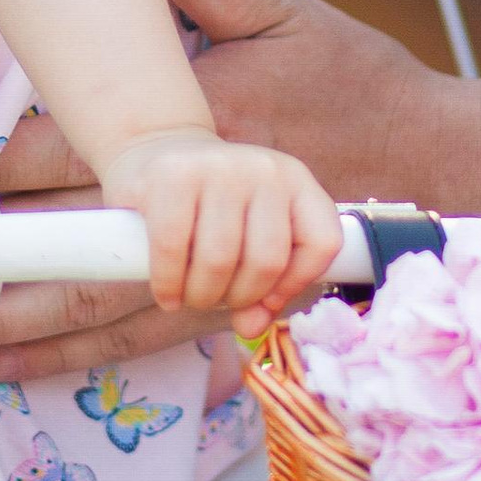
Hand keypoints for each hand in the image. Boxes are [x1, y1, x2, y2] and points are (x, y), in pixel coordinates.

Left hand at [0, 0, 446, 376]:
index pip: (82, 145)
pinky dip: (76, 353)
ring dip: (17, 318)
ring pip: (97, 300)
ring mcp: (214, 257)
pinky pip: (141, 336)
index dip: (2, 161)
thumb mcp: (283, 11)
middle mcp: (198, 203)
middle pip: (73, 235)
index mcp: (199, 124)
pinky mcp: (229, 295)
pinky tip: (21, 362)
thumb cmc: (358, 82)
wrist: (440, 169)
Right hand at [100, 126, 342, 317]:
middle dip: (238, 298)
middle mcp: (265, 169)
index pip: (322, 243)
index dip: (296, 284)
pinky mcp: (172, 176)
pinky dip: (169, 284)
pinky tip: (168, 295)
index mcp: (297, 181)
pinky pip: (173, 249)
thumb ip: (264, 284)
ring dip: (202, 296)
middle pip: (267, 260)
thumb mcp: (251, 234)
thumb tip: (251, 328)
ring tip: (191, 297)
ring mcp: (219, 167)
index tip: (264, 300)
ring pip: (220, 259)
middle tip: (216, 300)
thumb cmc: (211, 207)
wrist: (158, 152)